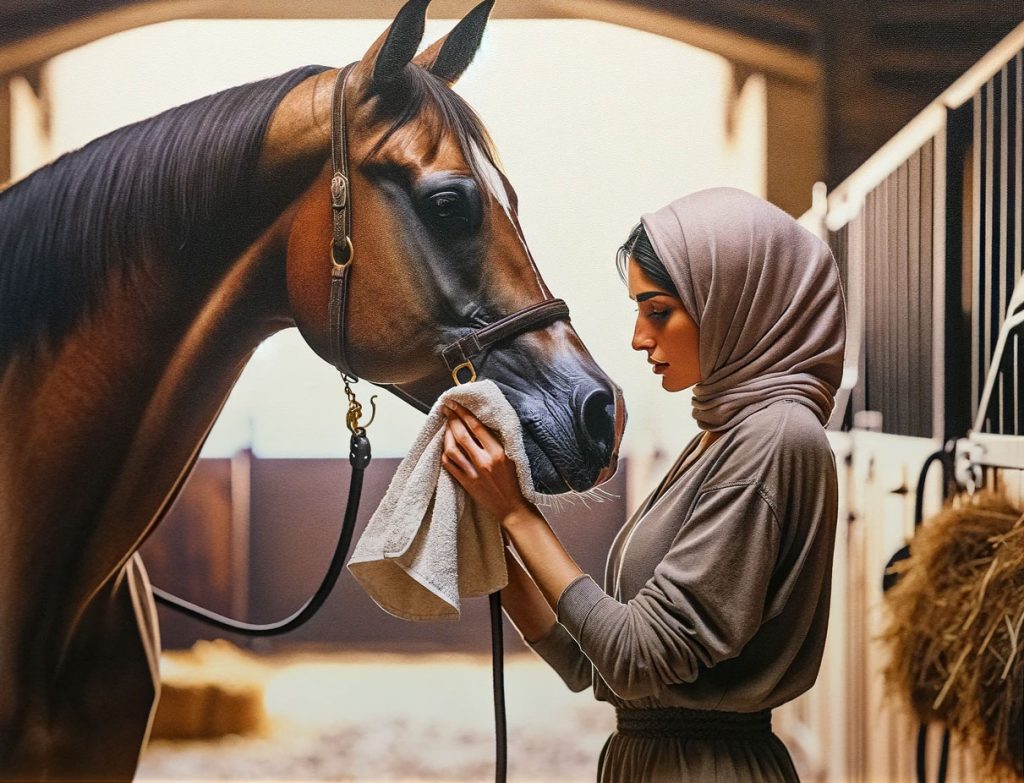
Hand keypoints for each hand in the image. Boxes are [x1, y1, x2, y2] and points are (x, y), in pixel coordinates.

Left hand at [441, 400, 530, 520]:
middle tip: (447, 408)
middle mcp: (484, 461)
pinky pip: (449, 465)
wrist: (512, 507)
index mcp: (498, 453)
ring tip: (445, 425)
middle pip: (462, 435)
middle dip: (452, 418)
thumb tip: (481, 423)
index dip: (464, 413)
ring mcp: (473, 473)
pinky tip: (444, 445)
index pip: (476, 427)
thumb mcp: (512, 457)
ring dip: (446, 434)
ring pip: (452, 449)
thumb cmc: (514, 481)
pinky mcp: (466, 483)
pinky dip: (444, 453)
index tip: (456, 403)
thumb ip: (498, 441)